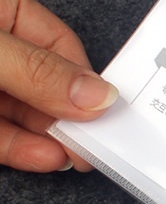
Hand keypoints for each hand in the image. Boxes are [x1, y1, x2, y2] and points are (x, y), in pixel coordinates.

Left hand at [0, 0, 117, 171]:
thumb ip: (37, 71)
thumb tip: (98, 94)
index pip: (58, 44)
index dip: (84, 79)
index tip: (107, 111)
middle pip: (45, 84)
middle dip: (71, 117)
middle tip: (99, 145)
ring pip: (23, 114)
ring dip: (50, 138)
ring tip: (77, 157)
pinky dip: (19, 149)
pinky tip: (44, 158)